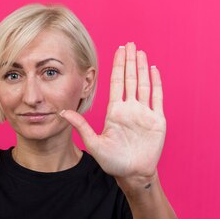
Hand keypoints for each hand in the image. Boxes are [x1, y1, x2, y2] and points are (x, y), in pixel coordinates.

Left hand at [60, 42, 165, 184]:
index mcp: (116, 112)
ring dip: (142, 68)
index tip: (118, 50)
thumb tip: (62, 112)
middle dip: (130, 61)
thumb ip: (81, 126)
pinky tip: (153, 70)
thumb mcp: (94, 143)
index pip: (117, 83)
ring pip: (144, 84)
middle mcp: (130, 109)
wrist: (132, 174)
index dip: (118, 66)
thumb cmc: (113, 162)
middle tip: (129, 44)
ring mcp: (144, 113)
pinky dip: (156, 83)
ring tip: (140, 52)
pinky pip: (157, 98)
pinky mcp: (157, 121)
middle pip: (130, 79)